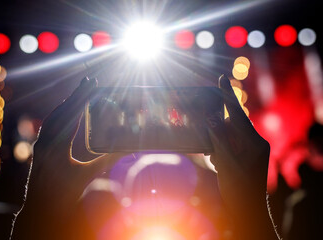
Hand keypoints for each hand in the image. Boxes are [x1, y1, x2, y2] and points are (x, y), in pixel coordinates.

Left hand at [10, 77, 123, 239]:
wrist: (40, 209)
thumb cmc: (64, 195)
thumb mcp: (87, 176)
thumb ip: (108, 160)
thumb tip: (128, 149)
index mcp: (58, 146)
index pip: (72, 115)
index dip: (83, 97)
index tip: (92, 83)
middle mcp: (47, 141)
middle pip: (63, 111)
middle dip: (77, 94)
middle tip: (89, 79)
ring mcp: (41, 143)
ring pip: (55, 116)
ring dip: (69, 102)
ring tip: (81, 91)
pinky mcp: (40, 147)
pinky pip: (51, 124)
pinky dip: (61, 113)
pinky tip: (67, 111)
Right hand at [206, 75, 279, 239]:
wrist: (247, 210)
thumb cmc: (239, 190)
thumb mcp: (227, 164)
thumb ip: (219, 140)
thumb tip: (211, 119)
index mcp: (254, 143)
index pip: (238, 114)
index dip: (228, 96)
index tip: (221, 78)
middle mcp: (254, 142)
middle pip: (232, 124)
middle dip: (217, 127)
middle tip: (208, 135)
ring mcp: (250, 149)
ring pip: (228, 134)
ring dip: (217, 141)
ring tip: (214, 158)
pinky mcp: (244, 155)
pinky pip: (229, 143)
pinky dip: (220, 148)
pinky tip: (217, 161)